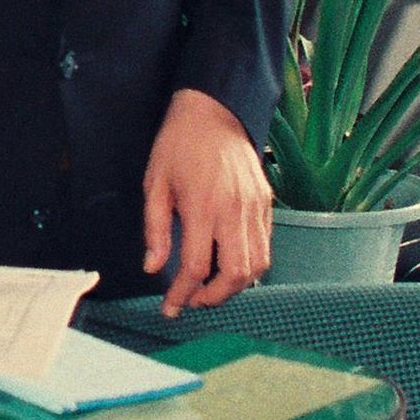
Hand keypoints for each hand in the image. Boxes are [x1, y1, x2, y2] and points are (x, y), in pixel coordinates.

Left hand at [142, 89, 273, 315]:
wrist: (215, 112)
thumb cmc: (180, 144)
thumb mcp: (155, 184)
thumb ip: (156, 230)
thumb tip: (153, 267)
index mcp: (203, 207)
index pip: (197, 267)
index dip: (182, 294)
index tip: (171, 307)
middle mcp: (235, 210)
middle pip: (236, 275)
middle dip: (214, 297)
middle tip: (193, 299)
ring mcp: (255, 208)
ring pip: (258, 265)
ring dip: (235, 285)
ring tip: (211, 286)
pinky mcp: (267, 203)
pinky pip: (266, 246)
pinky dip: (250, 264)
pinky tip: (229, 263)